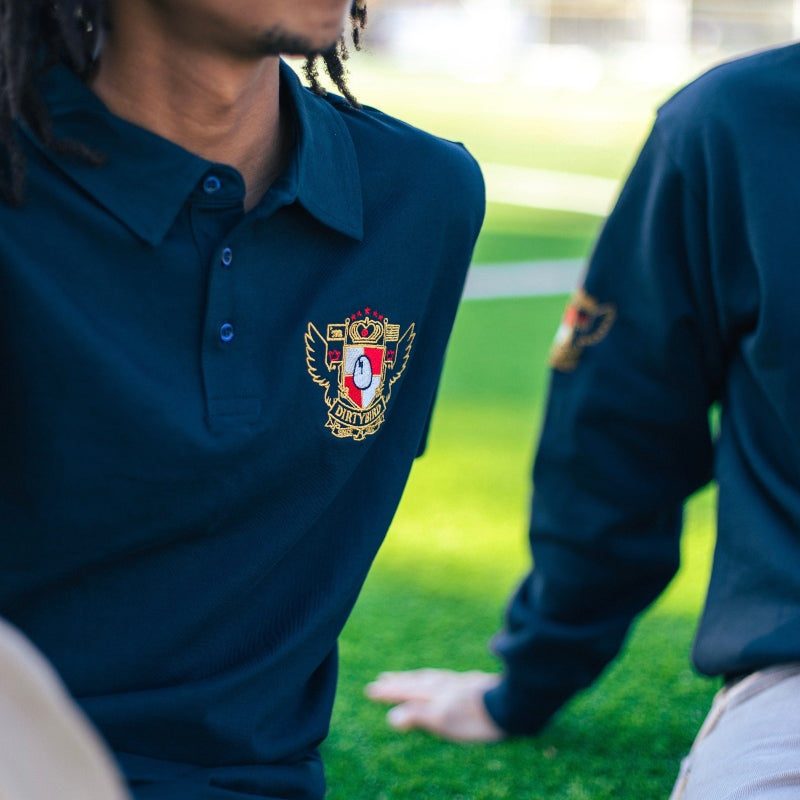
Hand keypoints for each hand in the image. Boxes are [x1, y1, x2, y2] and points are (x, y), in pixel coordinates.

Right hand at [365, 668, 505, 741]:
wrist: (510, 703)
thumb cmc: (475, 716)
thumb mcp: (443, 720)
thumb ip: (417, 716)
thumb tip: (392, 716)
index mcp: (434, 692)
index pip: (406, 691)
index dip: (389, 691)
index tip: (371, 689)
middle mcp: (444, 684)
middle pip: (417, 681)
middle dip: (399, 681)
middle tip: (383, 677)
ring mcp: (459, 682)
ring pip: (431, 677)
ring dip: (416, 677)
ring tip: (407, 677)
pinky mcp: (473, 684)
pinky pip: (445, 678)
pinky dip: (435, 678)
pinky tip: (442, 680)